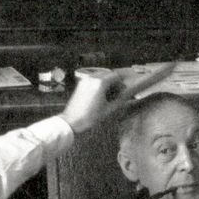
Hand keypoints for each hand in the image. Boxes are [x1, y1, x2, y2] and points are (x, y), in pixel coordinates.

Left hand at [60, 62, 175, 133]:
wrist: (70, 123)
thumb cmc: (90, 118)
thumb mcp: (109, 110)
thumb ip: (120, 99)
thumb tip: (128, 94)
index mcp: (100, 82)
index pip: (117, 76)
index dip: (124, 82)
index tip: (127, 90)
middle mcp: (92, 78)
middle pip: (109, 75)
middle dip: (116, 83)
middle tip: (120, 94)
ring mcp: (85, 81)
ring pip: (102, 77)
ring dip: (108, 84)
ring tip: (111, 97)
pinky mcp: (80, 85)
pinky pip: (94, 81)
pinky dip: (100, 85)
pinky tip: (102, 97)